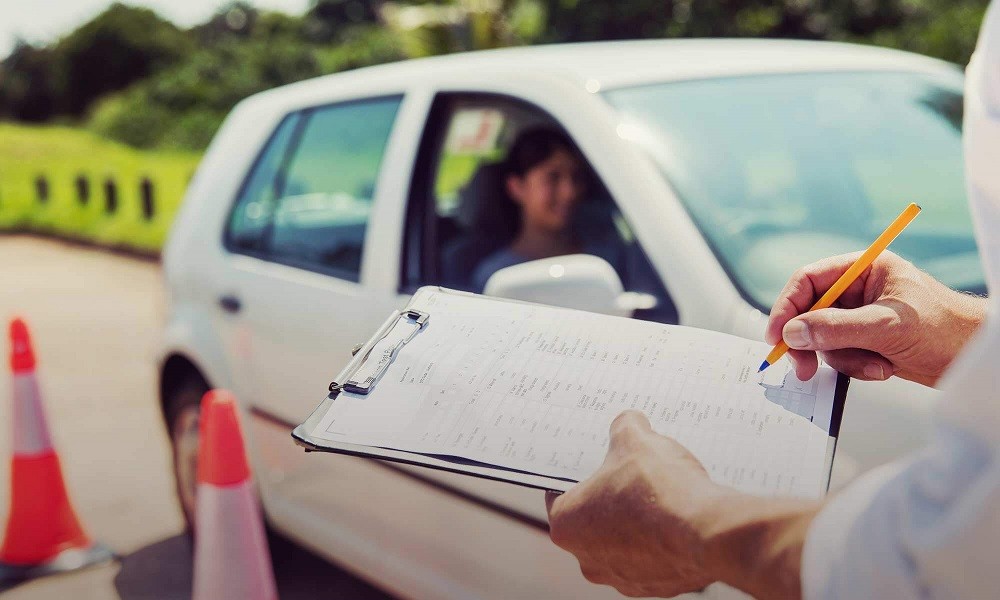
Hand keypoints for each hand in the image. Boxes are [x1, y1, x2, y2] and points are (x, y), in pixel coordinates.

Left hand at [545, 411, 818, 598]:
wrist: (707, 532)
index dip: (578, 472)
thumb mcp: (635, 439)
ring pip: (623, 540)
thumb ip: (624, 427)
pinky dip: (662, 539)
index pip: (559, 493)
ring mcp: (622, 578)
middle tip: (631, 472)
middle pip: (593, 519)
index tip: (595, 460)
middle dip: (611, 496)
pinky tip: (678, 516)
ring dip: (637, 520)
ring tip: (661, 493)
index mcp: (566, 525)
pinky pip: (653, 556)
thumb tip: (629, 423)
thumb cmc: (659, 489)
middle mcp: (587, 560)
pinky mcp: (656, 587)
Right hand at [766, 252, 985, 386]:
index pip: (809, 281)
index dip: (787, 307)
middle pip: (810, 312)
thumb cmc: (945, 329)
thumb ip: (836, 328)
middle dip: (811, 342)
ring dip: (844, 358)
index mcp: (864, 269)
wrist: (976, 358)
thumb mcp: (886, 326)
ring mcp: (861, 317)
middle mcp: (859, 290)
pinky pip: (841, 355)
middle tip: (803, 368)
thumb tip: (792, 333)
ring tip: (875, 365)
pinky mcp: (867, 341)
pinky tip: (884, 368)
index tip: (777, 336)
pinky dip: (856, 367)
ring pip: (824, 339)